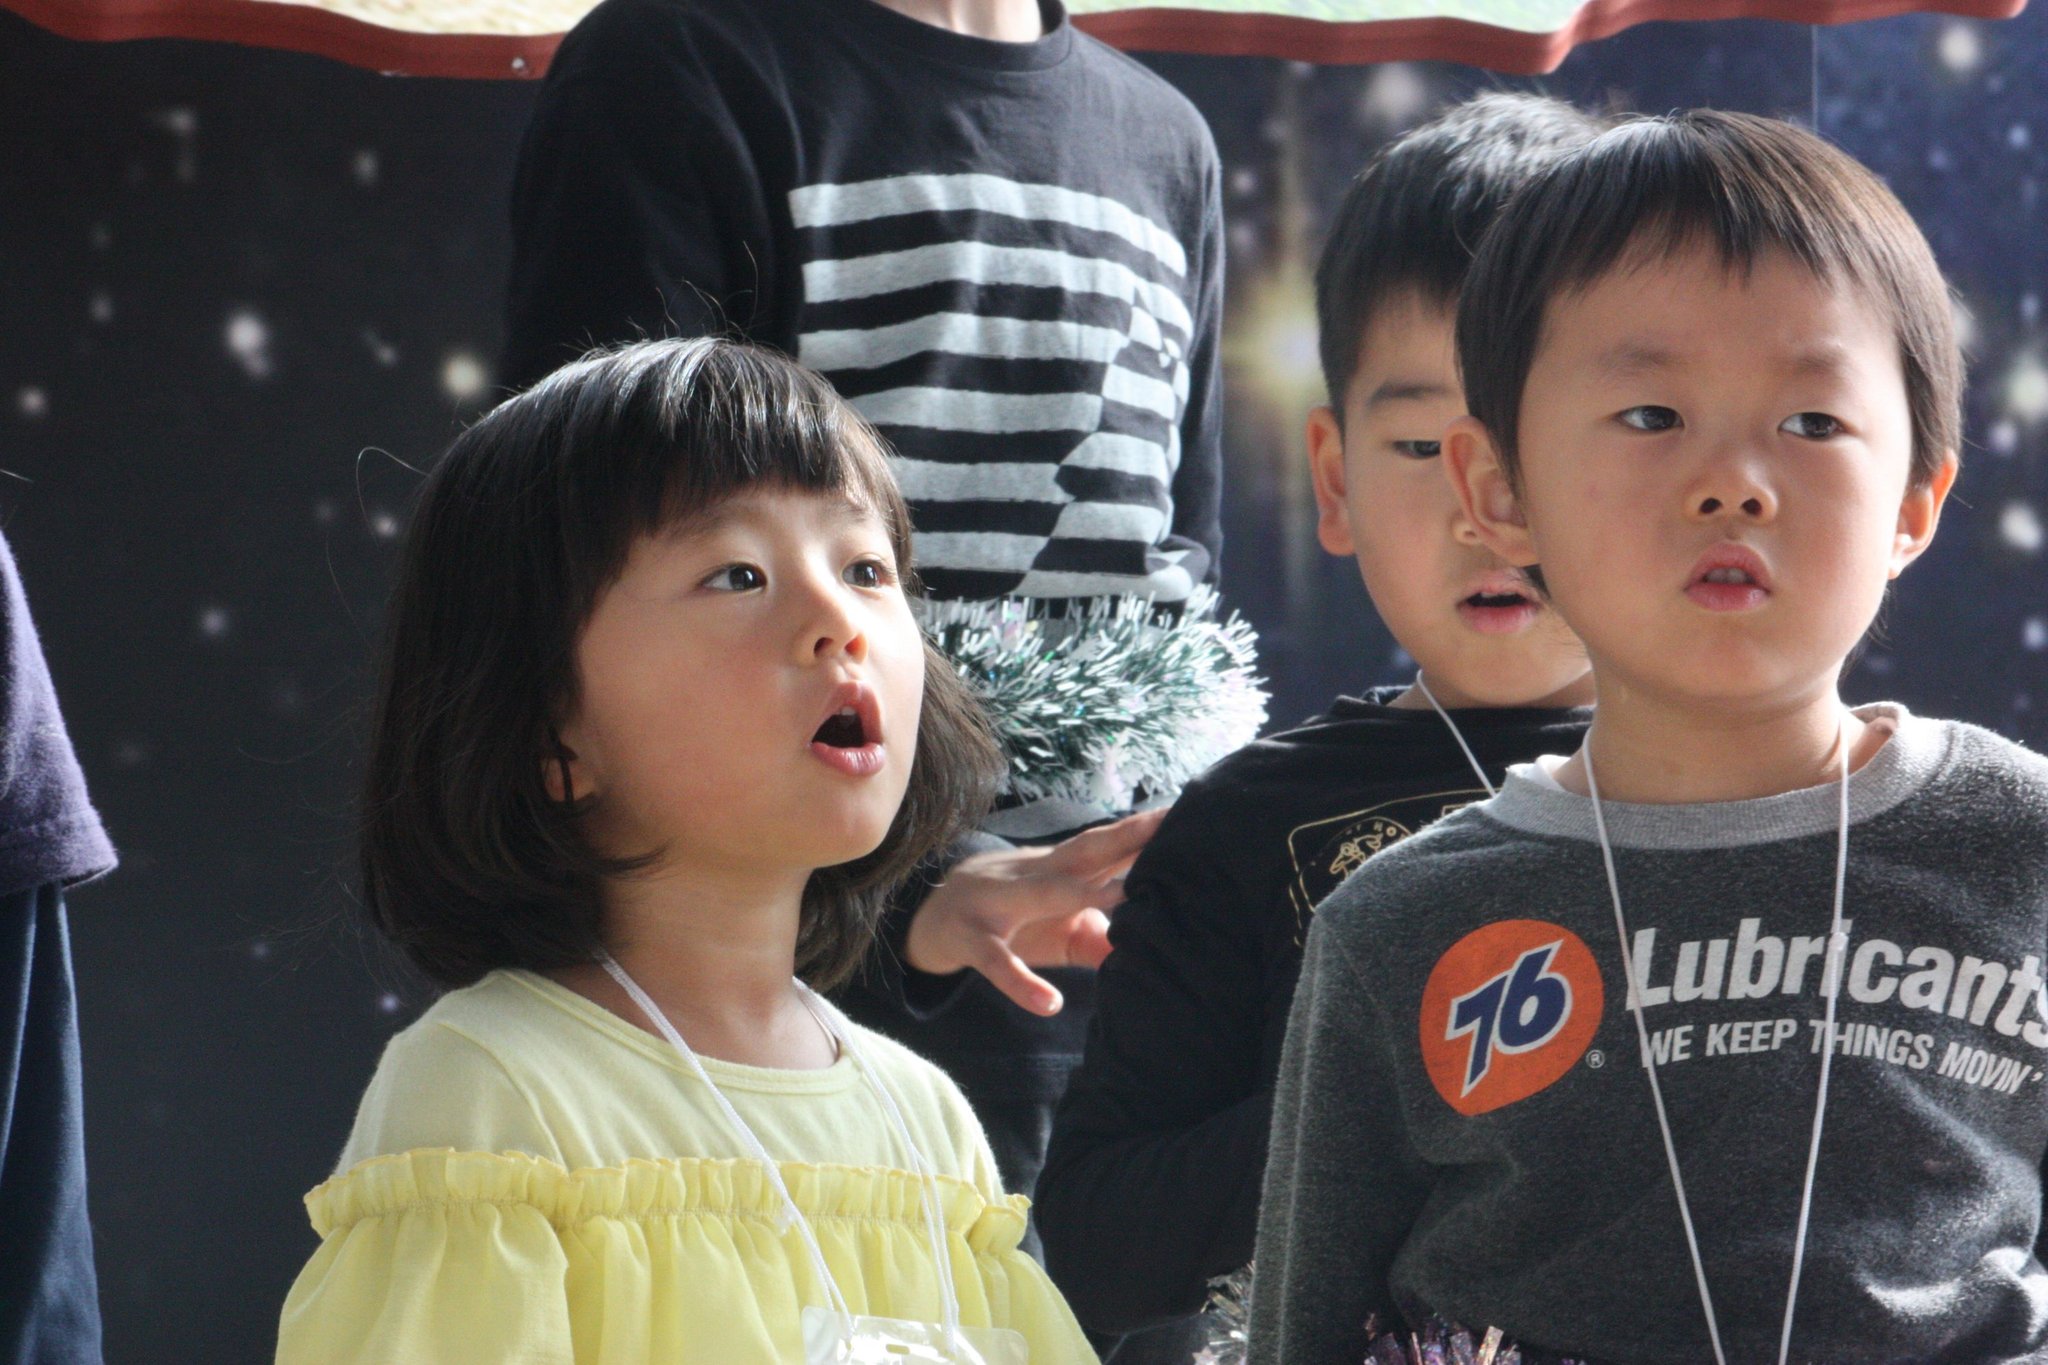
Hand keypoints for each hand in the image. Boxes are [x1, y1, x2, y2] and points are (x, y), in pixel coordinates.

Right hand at [902, 807, 1167, 1015]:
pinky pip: (998, 963)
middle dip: (1127, 835)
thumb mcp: (1059, 929)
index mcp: (1060, 871)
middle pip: (1086, 851)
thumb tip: (1153, 948)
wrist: (934, 917)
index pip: (1111, 846)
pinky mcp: (974, 940)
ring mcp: (1001, 903)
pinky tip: (1047, 1003)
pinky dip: (1021, 982)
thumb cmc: (1011, 918)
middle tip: (1169, 822)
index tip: (1190, 812)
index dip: (1147, 831)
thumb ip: (1102, 937)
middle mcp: (1035, 876)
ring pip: (1043, 894)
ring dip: (1082, 892)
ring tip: (1123, 894)